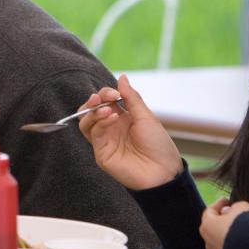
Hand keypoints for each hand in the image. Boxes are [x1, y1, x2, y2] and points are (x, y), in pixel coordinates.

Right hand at [78, 74, 182, 190]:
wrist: (162, 171)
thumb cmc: (158, 145)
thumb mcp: (146, 116)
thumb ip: (131, 97)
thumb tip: (122, 77)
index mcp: (123, 118)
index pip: (105, 101)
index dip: (105, 93)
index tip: (113, 92)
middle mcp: (111, 127)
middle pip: (91, 110)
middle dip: (94, 100)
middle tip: (102, 98)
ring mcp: (105, 140)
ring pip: (85, 122)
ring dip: (92, 112)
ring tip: (106, 109)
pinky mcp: (101, 152)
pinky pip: (93, 134)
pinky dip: (99, 122)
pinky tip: (111, 118)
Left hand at [200, 197, 248, 248]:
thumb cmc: (247, 225)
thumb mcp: (242, 207)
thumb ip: (234, 208)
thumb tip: (231, 211)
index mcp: (207, 227)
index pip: (210, 212)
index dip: (218, 205)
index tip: (226, 200)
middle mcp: (209, 246)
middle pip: (214, 233)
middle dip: (223, 225)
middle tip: (234, 219)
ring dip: (229, 244)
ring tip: (243, 238)